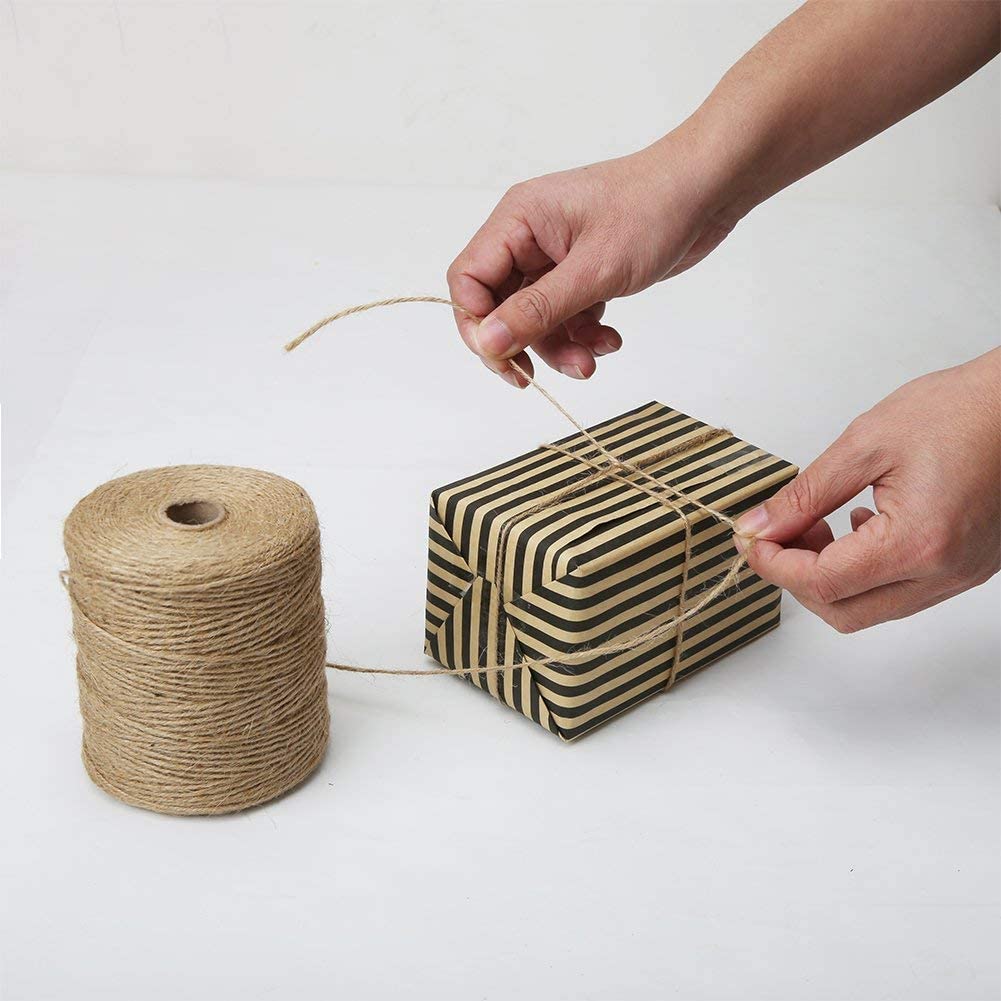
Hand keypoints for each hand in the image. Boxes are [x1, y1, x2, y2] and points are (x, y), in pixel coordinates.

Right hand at [446, 130, 736, 386]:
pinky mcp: (581, 274)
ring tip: (592, 360)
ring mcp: (555, 257)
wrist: (709, 192)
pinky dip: (583, 336)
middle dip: (522, 344)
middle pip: (497, 307)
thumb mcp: (594, 270)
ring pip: (534, 320)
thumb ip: (538, 310)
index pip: (468, 280)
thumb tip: (489, 344)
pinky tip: (611, 339)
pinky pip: (564, 317)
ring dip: (559, 348)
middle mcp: (528, 238)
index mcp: (518, 220)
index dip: (476, 325)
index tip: (504, 358)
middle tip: (535, 378)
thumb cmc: (654, 210)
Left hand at [734, 349, 1000, 631]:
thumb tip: (760, 526)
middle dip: (796, 579)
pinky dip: (863, 573)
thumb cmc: (962, 411)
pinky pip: (900, 592)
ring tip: (815, 525)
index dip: (773, 565)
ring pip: (870, 608)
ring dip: (829, 578)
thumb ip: (805, 494)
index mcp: (917, 542)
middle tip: (776, 535)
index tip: (749, 539)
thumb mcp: (865, 444)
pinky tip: (855, 526)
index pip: (823, 583)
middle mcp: (943, 572)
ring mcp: (959, 576)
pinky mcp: (965, 568)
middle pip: (844, 612)